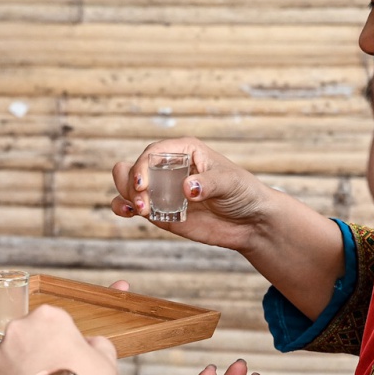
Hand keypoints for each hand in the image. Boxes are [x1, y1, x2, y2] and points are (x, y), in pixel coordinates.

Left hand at [0, 305, 117, 374]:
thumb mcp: (105, 359)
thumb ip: (98, 344)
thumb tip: (91, 344)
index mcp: (47, 317)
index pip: (52, 325)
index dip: (62, 345)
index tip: (68, 362)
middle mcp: (17, 329)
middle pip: (26, 340)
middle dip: (36, 356)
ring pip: (8, 363)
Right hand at [110, 138, 272, 251]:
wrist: (250, 222)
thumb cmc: (243, 192)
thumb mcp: (230, 183)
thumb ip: (209, 183)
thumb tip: (187, 188)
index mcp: (183, 151)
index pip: (152, 152)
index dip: (142, 166)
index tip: (142, 185)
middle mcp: (168, 168)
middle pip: (134, 167)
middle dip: (131, 182)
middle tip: (143, 201)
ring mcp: (162, 190)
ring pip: (127, 185)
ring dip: (126, 196)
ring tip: (142, 210)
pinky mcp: (159, 211)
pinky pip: (132, 205)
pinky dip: (123, 207)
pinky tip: (129, 213)